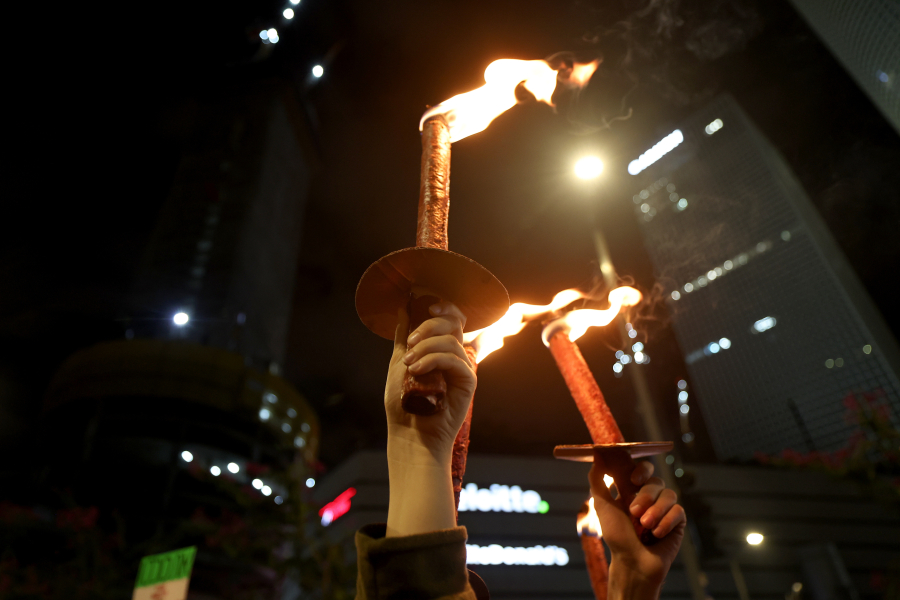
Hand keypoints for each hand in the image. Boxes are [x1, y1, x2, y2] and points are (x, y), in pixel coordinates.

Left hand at [384, 301, 475, 460]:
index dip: (445, 308)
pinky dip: (434, 360)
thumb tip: (403, 309)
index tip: (428, 308)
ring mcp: (463, 368)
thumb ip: (404, 337)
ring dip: (426, 348)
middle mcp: (455, 356)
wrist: (408, 433)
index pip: (453, 319)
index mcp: (442, 349)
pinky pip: (455, 360)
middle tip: (411, 343)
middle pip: (453, 325)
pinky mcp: (468, 381)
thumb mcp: (399, 362)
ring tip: (409, 365)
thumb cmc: (403, 402)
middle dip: (430, 327)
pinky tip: (417, 370)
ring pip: (451, 342)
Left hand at [590, 460, 685, 597]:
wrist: (633, 562)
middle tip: (635, 512)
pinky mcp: (677, 522)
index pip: (642, 470)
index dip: (641, 469)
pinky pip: (678, 511)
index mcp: (633, 491)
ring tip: (645, 526)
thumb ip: (598, 480)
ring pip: (669, 494)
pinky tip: (656, 534)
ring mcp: (664, 509)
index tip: (633, 478)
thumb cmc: (616, 536)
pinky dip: (666, 522)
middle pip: (656, 481)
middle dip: (646, 495)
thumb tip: (596, 455)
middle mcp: (650, 498)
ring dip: (655, 510)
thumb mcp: (602, 505)